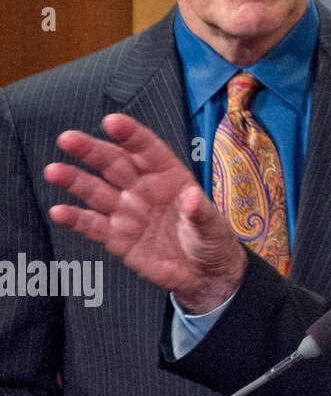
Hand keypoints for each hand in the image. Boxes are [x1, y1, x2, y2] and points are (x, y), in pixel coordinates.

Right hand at [44, 113, 245, 312]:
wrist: (202, 274)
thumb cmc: (210, 239)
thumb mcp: (212, 226)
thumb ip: (200, 212)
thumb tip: (191, 197)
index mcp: (169, 176)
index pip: (147, 150)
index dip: (130, 135)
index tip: (112, 121)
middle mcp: (143, 188)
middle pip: (114, 164)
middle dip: (92, 150)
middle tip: (68, 139)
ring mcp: (127, 211)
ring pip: (96, 191)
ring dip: (75, 180)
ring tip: (54, 170)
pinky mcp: (116, 237)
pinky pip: (93, 225)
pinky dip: (75, 219)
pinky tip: (59, 211)